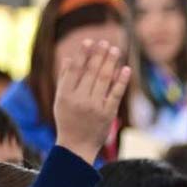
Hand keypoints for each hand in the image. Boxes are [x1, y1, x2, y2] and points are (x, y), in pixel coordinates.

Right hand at [53, 38, 130, 164]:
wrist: (77, 145)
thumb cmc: (68, 120)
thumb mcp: (61, 100)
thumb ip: (65, 80)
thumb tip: (70, 58)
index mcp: (65, 95)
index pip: (75, 70)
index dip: (83, 55)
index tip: (89, 41)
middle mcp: (79, 99)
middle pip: (91, 72)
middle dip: (99, 55)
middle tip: (106, 43)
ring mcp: (95, 106)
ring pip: (104, 80)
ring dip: (110, 63)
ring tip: (115, 50)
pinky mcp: (108, 113)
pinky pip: (116, 93)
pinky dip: (121, 80)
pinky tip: (125, 69)